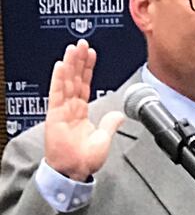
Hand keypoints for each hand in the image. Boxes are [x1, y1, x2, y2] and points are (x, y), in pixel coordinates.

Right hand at [44, 39, 124, 181]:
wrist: (74, 171)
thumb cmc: (85, 159)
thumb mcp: (104, 138)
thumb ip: (110, 124)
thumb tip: (119, 115)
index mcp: (81, 112)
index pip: (85, 85)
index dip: (88, 69)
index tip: (91, 54)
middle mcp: (70, 108)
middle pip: (75, 79)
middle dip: (79, 61)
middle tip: (82, 43)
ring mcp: (62, 110)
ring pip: (66, 82)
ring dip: (70, 64)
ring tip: (74, 48)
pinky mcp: (55, 115)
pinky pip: (57, 93)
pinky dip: (58, 78)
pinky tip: (60, 65)